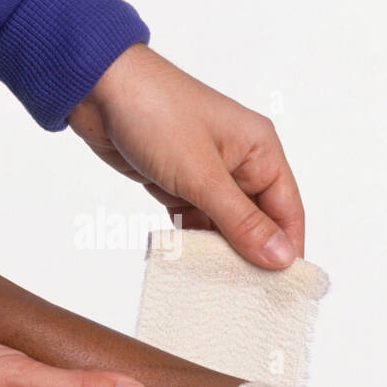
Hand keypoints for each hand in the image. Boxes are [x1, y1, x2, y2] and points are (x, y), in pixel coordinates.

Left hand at [68, 43, 304, 267]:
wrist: (97, 89)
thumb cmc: (156, 112)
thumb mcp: (202, 174)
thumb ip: (241, 220)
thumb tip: (282, 256)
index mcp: (260, 150)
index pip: (288, 210)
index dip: (288, 249)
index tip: (282, 289)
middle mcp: (239, 161)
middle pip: (258, 221)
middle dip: (252, 256)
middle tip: (247, 298)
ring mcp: (207, 173)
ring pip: (225, 225)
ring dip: (219, 252)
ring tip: (216, 287)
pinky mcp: (177, 182)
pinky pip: (195, 221)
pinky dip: (191, 241)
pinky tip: (187, 264)